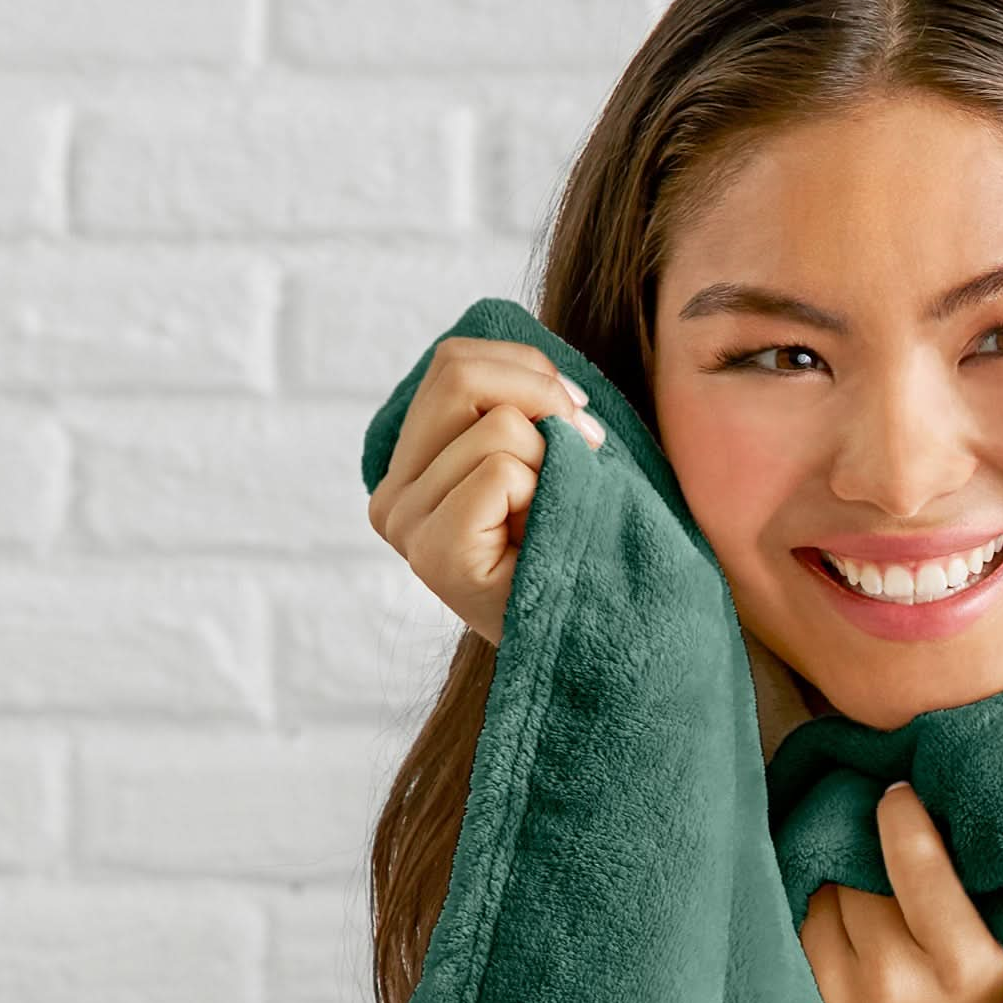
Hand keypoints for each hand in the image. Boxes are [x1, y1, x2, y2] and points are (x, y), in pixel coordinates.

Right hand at [365, 335, 607, 645]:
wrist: (611, 642)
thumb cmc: (587, 546)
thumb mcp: (554, 459)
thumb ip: (523, 405)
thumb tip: (544, 367)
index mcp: (411, 462)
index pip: (457, 361)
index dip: (533, 375)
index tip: (581, 423)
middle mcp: (391, 494)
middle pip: (460, 373)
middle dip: (542, 398)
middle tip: (587, 447)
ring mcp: (405, 526)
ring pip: (497, 427)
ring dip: (554, 462)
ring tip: (557, 517)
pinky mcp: (433, 556)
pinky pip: (503, 470)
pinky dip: (546, 494)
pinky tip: (548, 541)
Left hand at [799, 781, 1002, 1002]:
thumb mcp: (995, 960)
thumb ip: (956, 893)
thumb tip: (904, 799)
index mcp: (968, 966)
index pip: (915, 858)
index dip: (899, 812)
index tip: (896, 793)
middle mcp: (900, 984)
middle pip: (858, 872)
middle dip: (862, 849)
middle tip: (872, 838)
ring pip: (819, 897)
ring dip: (832, 884)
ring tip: (856, 891)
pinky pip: (795, 933)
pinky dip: (811, 919)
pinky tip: (834, 929)